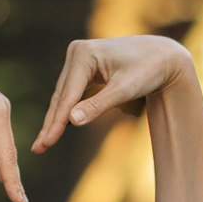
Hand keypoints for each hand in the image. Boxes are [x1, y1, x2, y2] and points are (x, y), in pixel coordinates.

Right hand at [30, 36, 196, 152]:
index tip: (46, 143)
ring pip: (64, 95)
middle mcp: (77, 52)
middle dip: (52, 123)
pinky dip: (67, 109)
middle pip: (62, 95)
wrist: (164, 56)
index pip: (68, 95)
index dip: (57, 122)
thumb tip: (72, 121)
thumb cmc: (149, 71)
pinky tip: (58, 127)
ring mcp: (79, 57)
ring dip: (56, 118)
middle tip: (38, 148)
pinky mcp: (84, 65)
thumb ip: (98, 106)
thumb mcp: (125, 90)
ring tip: (44, 143)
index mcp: (84, 54)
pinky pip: (72, 91)